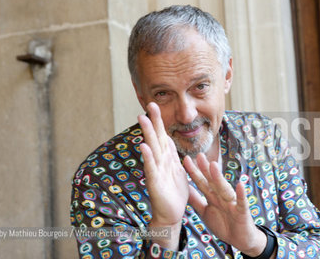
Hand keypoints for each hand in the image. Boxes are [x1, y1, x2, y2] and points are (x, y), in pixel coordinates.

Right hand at [138, 102, 188, 249]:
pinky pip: (151, 168)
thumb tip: (170, 141)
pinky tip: (143, 146)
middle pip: (157, 138)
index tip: (155, 105)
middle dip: (153, 122)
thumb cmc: (174, 192)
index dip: (159, 121)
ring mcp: (156, 171)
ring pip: (152, 149)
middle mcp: (160, 162)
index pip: (163, 136)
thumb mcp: (178, 170)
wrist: (171, 215)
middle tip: (149, 105)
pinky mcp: (155, 183)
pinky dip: (148, 157)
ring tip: (142, 118)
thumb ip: (173, 156)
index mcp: (167, 158)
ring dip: (148, 134)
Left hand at [183, 154, 267, 256]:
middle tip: (199, 155)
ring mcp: (232, 203)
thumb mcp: (205, 212)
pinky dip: (241, 194)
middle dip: (205, 169)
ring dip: (219, 178)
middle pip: (212, 182)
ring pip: (224, 189)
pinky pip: (241, 202)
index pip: (202, 182)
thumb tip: (184, 189)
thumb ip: (196, 200)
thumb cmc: (223, 224)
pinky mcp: (242, 212)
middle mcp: (222, 197)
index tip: (186, 159)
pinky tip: (240, 185)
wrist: (240, 240)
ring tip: (213, 165)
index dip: (194, 172)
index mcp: (213, 197)